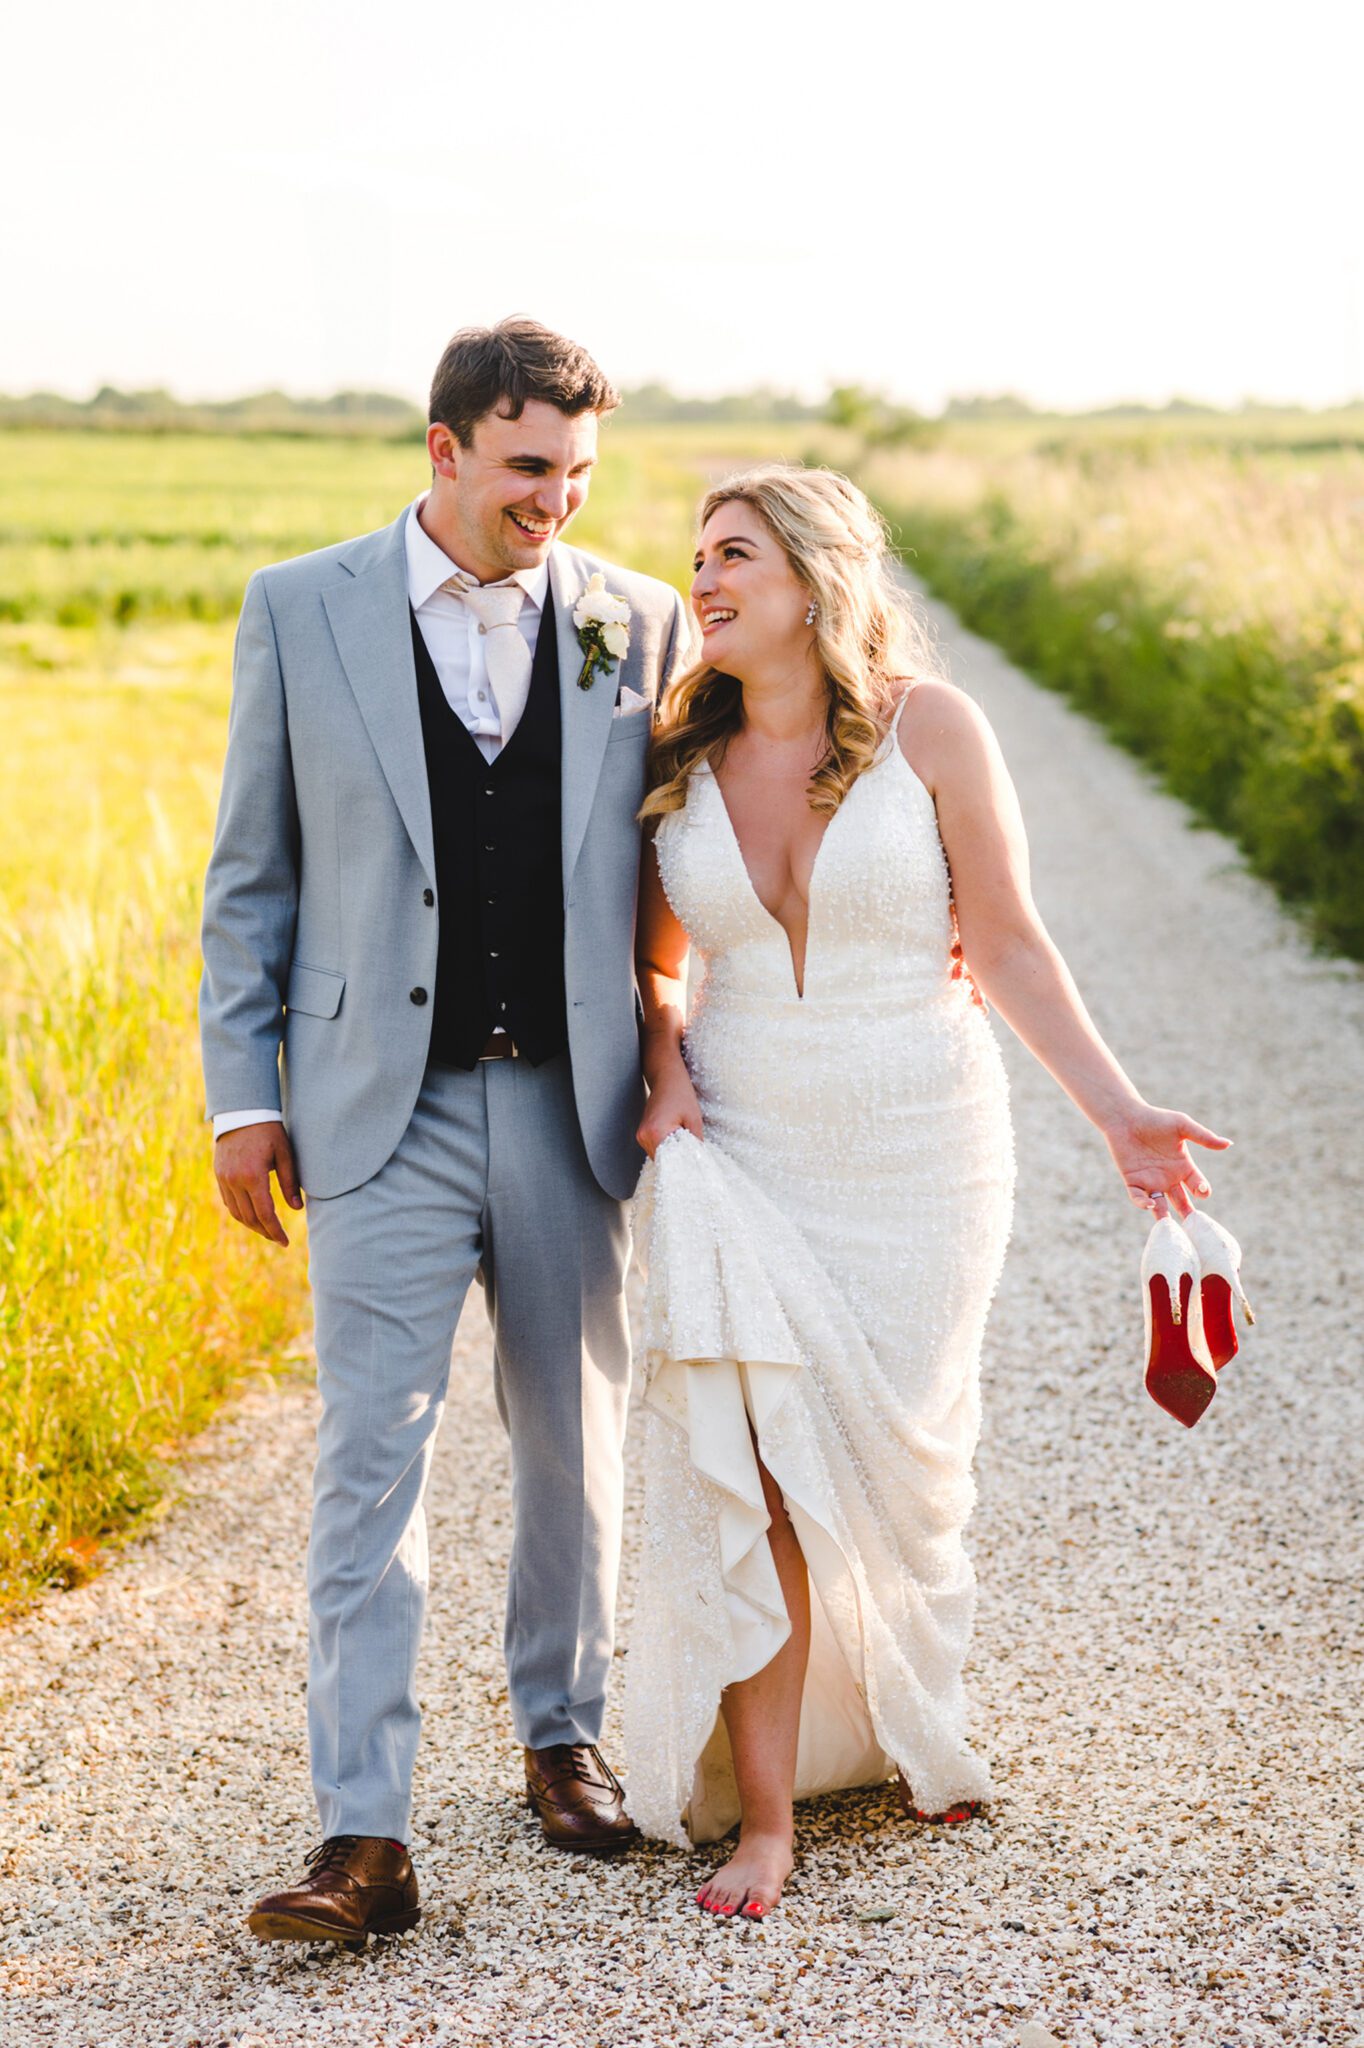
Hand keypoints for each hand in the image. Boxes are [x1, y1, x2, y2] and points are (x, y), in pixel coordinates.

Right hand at [214, 1121, 302, 1244]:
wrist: (242, 1112)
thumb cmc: (269, 1131)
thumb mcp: (285, 1154)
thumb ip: (290, 1182)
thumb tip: (297, 1208)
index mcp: (253, 1176)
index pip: (265, 1214)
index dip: (275, 1231)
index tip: (285, 1242)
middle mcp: (235, 1180)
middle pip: (249, 1217)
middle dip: (265, 1231)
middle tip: (278, 1239)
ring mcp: (224, 1178)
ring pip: (236, 1212)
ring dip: (252, 1225)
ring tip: (267, 1230)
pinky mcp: (219, 1175)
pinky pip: (228, 1202)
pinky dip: (240, 1212)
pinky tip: (252, 1215)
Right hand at [636, 1069, 703, 1159]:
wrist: (667, 1078)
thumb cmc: (681, 1095)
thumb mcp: (694, 1120)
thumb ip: (695, 1143)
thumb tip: (699, 1160)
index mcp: (655, 1132)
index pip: (668, 1161)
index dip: (682, 1166)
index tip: (694, 1169)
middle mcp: (644, 1136)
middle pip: (662, 1161)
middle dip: (677, 1161)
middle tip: (694, 1161)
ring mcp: (641, 1135)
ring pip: (658, 1156)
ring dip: (672, 1155)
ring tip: (686, 1149)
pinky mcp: (643, 1133)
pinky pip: (656, 1148)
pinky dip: (667, 1149)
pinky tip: (678, 1143)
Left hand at [1103, 1103, 1231, 1217]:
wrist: (1126, 1117)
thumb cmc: (1155, 1119)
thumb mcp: (1182, 1126)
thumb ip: (1203, 1137)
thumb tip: (1228, 1143)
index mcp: (1183, 1166)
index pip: (1197, 1185)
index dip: (1201, 1190)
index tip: (1201, 1191)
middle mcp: (1169, 1178)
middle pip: (1181, 1202)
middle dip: (1187, 1213)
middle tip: (1193, 1225)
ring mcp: (1151, 1181)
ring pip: (1160, 1206)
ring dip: (1165, 1217)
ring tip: (1170, 1227)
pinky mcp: (1133, 1181)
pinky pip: (1138, 1198)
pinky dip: (1143, 1203)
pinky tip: (1150, 1204)